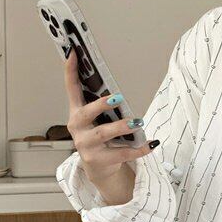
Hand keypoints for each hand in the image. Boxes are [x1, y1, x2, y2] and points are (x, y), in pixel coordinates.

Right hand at [63, 46, 155, 184]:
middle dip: (101, 105)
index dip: (70, 71)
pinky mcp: (98, 160)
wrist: (99, 168)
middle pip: (86, 113)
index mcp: (77, 113)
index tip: (72, 52)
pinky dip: (138, 148)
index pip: (72, 88)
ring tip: (137, 122)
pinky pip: (122, 153)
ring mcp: (86, 145)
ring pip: (103, 133)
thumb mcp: (98, 120)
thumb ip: (104, 105)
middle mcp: (77, 128)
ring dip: (121, 126)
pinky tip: (151, 144)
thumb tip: (118, 89)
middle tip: (117, 98)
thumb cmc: (101, 138)